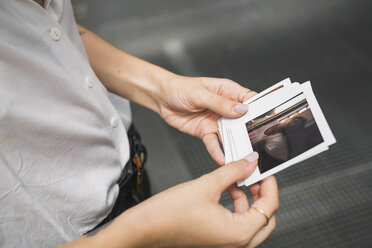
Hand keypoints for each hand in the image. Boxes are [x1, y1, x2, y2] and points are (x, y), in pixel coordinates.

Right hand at [93, 152, 278, 247]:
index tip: (265, 169)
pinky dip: (236, 205)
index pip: (269, 207)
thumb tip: (250, 161)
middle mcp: (235, 243)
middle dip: (262, 193)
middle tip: (255, 174)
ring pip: (251, 220)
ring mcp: (226, 243)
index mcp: (238, 233)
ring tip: (237, 179)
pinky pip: (237, 223)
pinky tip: (227, 189)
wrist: (144, 228)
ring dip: (248, 198)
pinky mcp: (216, 238)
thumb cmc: (168, 214)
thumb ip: (233, 171)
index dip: (270, 183)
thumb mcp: (206, 185)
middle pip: (264, 217)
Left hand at [158, 75, 255, 164]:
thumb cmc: (180, 88)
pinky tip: (222, 158)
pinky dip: (217, 151)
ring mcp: (216, 120)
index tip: (265, 120)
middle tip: (256, 143)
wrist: (161, 98)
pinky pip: (214, 143)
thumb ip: (220, 103)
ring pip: (230, 134)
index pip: (249, 100)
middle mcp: (225, 107)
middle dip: (249, 131)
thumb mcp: (200, 94)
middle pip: (243, 121)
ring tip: (242, 155)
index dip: (258, 109)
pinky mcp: (206, 131)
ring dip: (235, 144)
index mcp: (228, 91)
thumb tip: (241, 110)